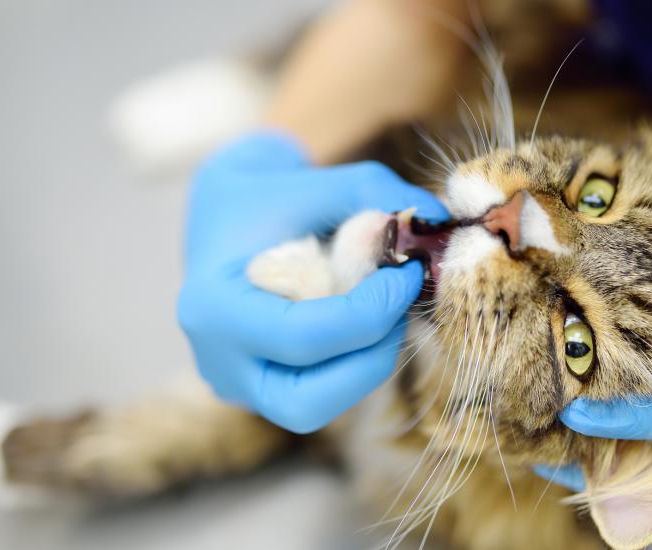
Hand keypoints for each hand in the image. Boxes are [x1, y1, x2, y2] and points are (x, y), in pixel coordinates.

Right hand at [177, 132, 447, 432]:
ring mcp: (236, 383)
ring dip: (367, 365)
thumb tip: (439, 220)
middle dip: (371, 357)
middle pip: (307, 402)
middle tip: (400, 308)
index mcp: (213, 308)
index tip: (409, 273)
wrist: (225, 213)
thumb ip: (376, 193)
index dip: (371, 312)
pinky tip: (365, 321)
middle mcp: (216, 360)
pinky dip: (353, 363)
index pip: (303, 337)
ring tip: (385, 312)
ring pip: (317, 409)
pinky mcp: (260, 390)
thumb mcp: (317, 180)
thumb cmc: (266, 195)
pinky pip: (318, 395)